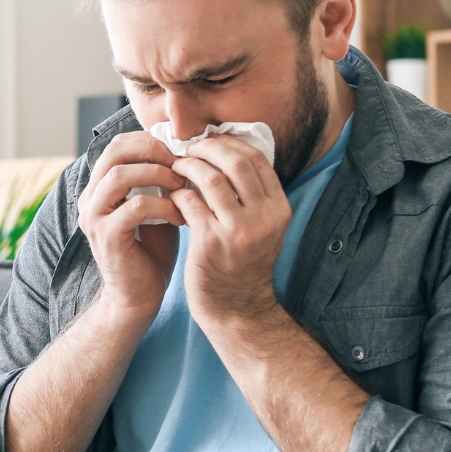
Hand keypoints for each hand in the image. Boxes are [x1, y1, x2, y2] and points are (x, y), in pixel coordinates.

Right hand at [77, 132, 186, 322]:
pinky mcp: (106, 237)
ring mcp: (94, 217)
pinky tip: (181, 215)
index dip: (150, 140)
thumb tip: (185, 153)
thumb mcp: (156, 208)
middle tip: (181, 162)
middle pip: (114, 151)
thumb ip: (160, 182)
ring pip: (120, 175)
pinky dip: (163, 205)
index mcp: (100, 188)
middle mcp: (90, 199)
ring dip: (157, 174)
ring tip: (182, 186)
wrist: (138, 298)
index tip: (180, 151)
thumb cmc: (151, 253)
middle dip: (153, 150)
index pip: (118, 145)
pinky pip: (135, 207)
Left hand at [168, 135, 290, 329]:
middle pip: (235, 161)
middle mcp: (263, 218)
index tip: (210, 141)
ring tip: (177, 167)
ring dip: (189, 166)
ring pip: (210, 178)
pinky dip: (178, 192)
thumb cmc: (243, 265)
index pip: (256, 158)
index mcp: (278, 209)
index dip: (230, 142)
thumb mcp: (264, 229)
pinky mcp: (211, 242)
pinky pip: (190, 202)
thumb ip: (254, 196)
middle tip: (189, 148)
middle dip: (208, 148)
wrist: (236, 309)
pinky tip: (172, 194)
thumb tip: (230, 152)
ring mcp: (238, 231)